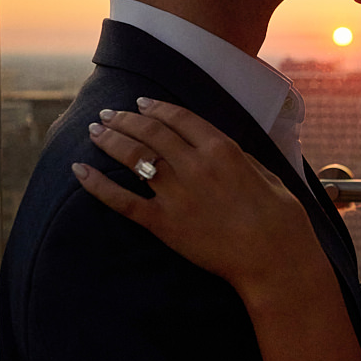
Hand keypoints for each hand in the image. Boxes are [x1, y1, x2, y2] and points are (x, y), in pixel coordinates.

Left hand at [72, 99, 317, 292]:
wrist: (274, 257)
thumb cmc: (280, 217)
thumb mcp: (265, 173)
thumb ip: (238, 158)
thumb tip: (220, 150)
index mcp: (221, 148)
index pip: (178, 118)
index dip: (155, 108)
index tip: (141, 103)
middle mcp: (194, 164)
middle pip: (150, 132)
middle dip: (125, 119)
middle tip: (109, 114)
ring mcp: (176, 194)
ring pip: (133, 157)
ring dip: (110, 139)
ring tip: (95, 131)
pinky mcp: (164, 224)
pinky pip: (123, 201)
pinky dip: (97, 185)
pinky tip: (80, 170)